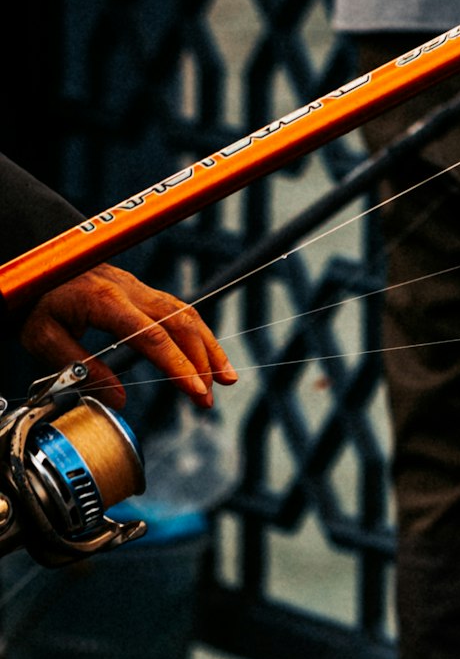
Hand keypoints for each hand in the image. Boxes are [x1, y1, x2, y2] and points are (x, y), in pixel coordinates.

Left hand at [17, 264, 237, 408]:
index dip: (178, 365)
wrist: (33, 258)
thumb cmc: (35, 296)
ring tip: (227, 380)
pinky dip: (200, 336)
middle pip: (178, 322)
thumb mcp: (43, 336)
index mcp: (104, 299)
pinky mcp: (142, 292)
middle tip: (209, 399)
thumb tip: (119, 400)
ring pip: (185, 314)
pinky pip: (179, 311)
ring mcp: (138, 288)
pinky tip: (212, 359)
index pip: (152, 335)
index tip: (197, 390)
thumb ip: (82, 368)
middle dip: (201, 362)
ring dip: (210, 348)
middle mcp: (128, 289)